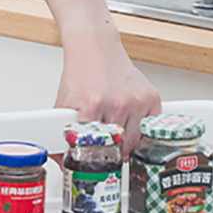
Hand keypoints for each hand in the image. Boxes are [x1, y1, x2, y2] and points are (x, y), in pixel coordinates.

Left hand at [56, 23, 160, 152]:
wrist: (96, 48)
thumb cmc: (81, 73)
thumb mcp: (64, 103)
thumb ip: (61, 133)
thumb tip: (61, 160)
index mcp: (92, 104)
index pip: (97, 148)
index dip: (96, 160)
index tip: (95, 165)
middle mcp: (117, 101)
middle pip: (119, 148)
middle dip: (112, 154)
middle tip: (106, 153)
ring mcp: (136, 100)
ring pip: (136, 141)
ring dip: (127, 145)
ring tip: (117, 138)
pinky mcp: (151, 97)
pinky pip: (150, 128)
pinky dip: (142, 132)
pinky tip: (131, 125)